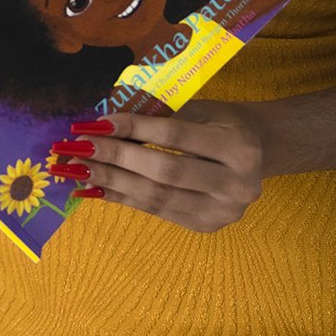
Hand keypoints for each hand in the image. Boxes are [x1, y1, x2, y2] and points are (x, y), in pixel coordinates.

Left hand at [48, 100, 268, 232]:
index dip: (133, 129)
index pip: (175, 136)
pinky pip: (156, 211)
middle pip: (163, 172)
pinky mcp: (206, 226)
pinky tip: (95, 188)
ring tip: (76, 170)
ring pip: (156, 197)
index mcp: (239, 146)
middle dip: (115, 159)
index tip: (95, 124)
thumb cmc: (223, 122)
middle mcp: (236, 184)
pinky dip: (123, 198)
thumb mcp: (202, 109)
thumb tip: (105, 126)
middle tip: (76, 148)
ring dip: (110, 182)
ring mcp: (222, 211)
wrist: (259, 152)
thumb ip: (161, 116)